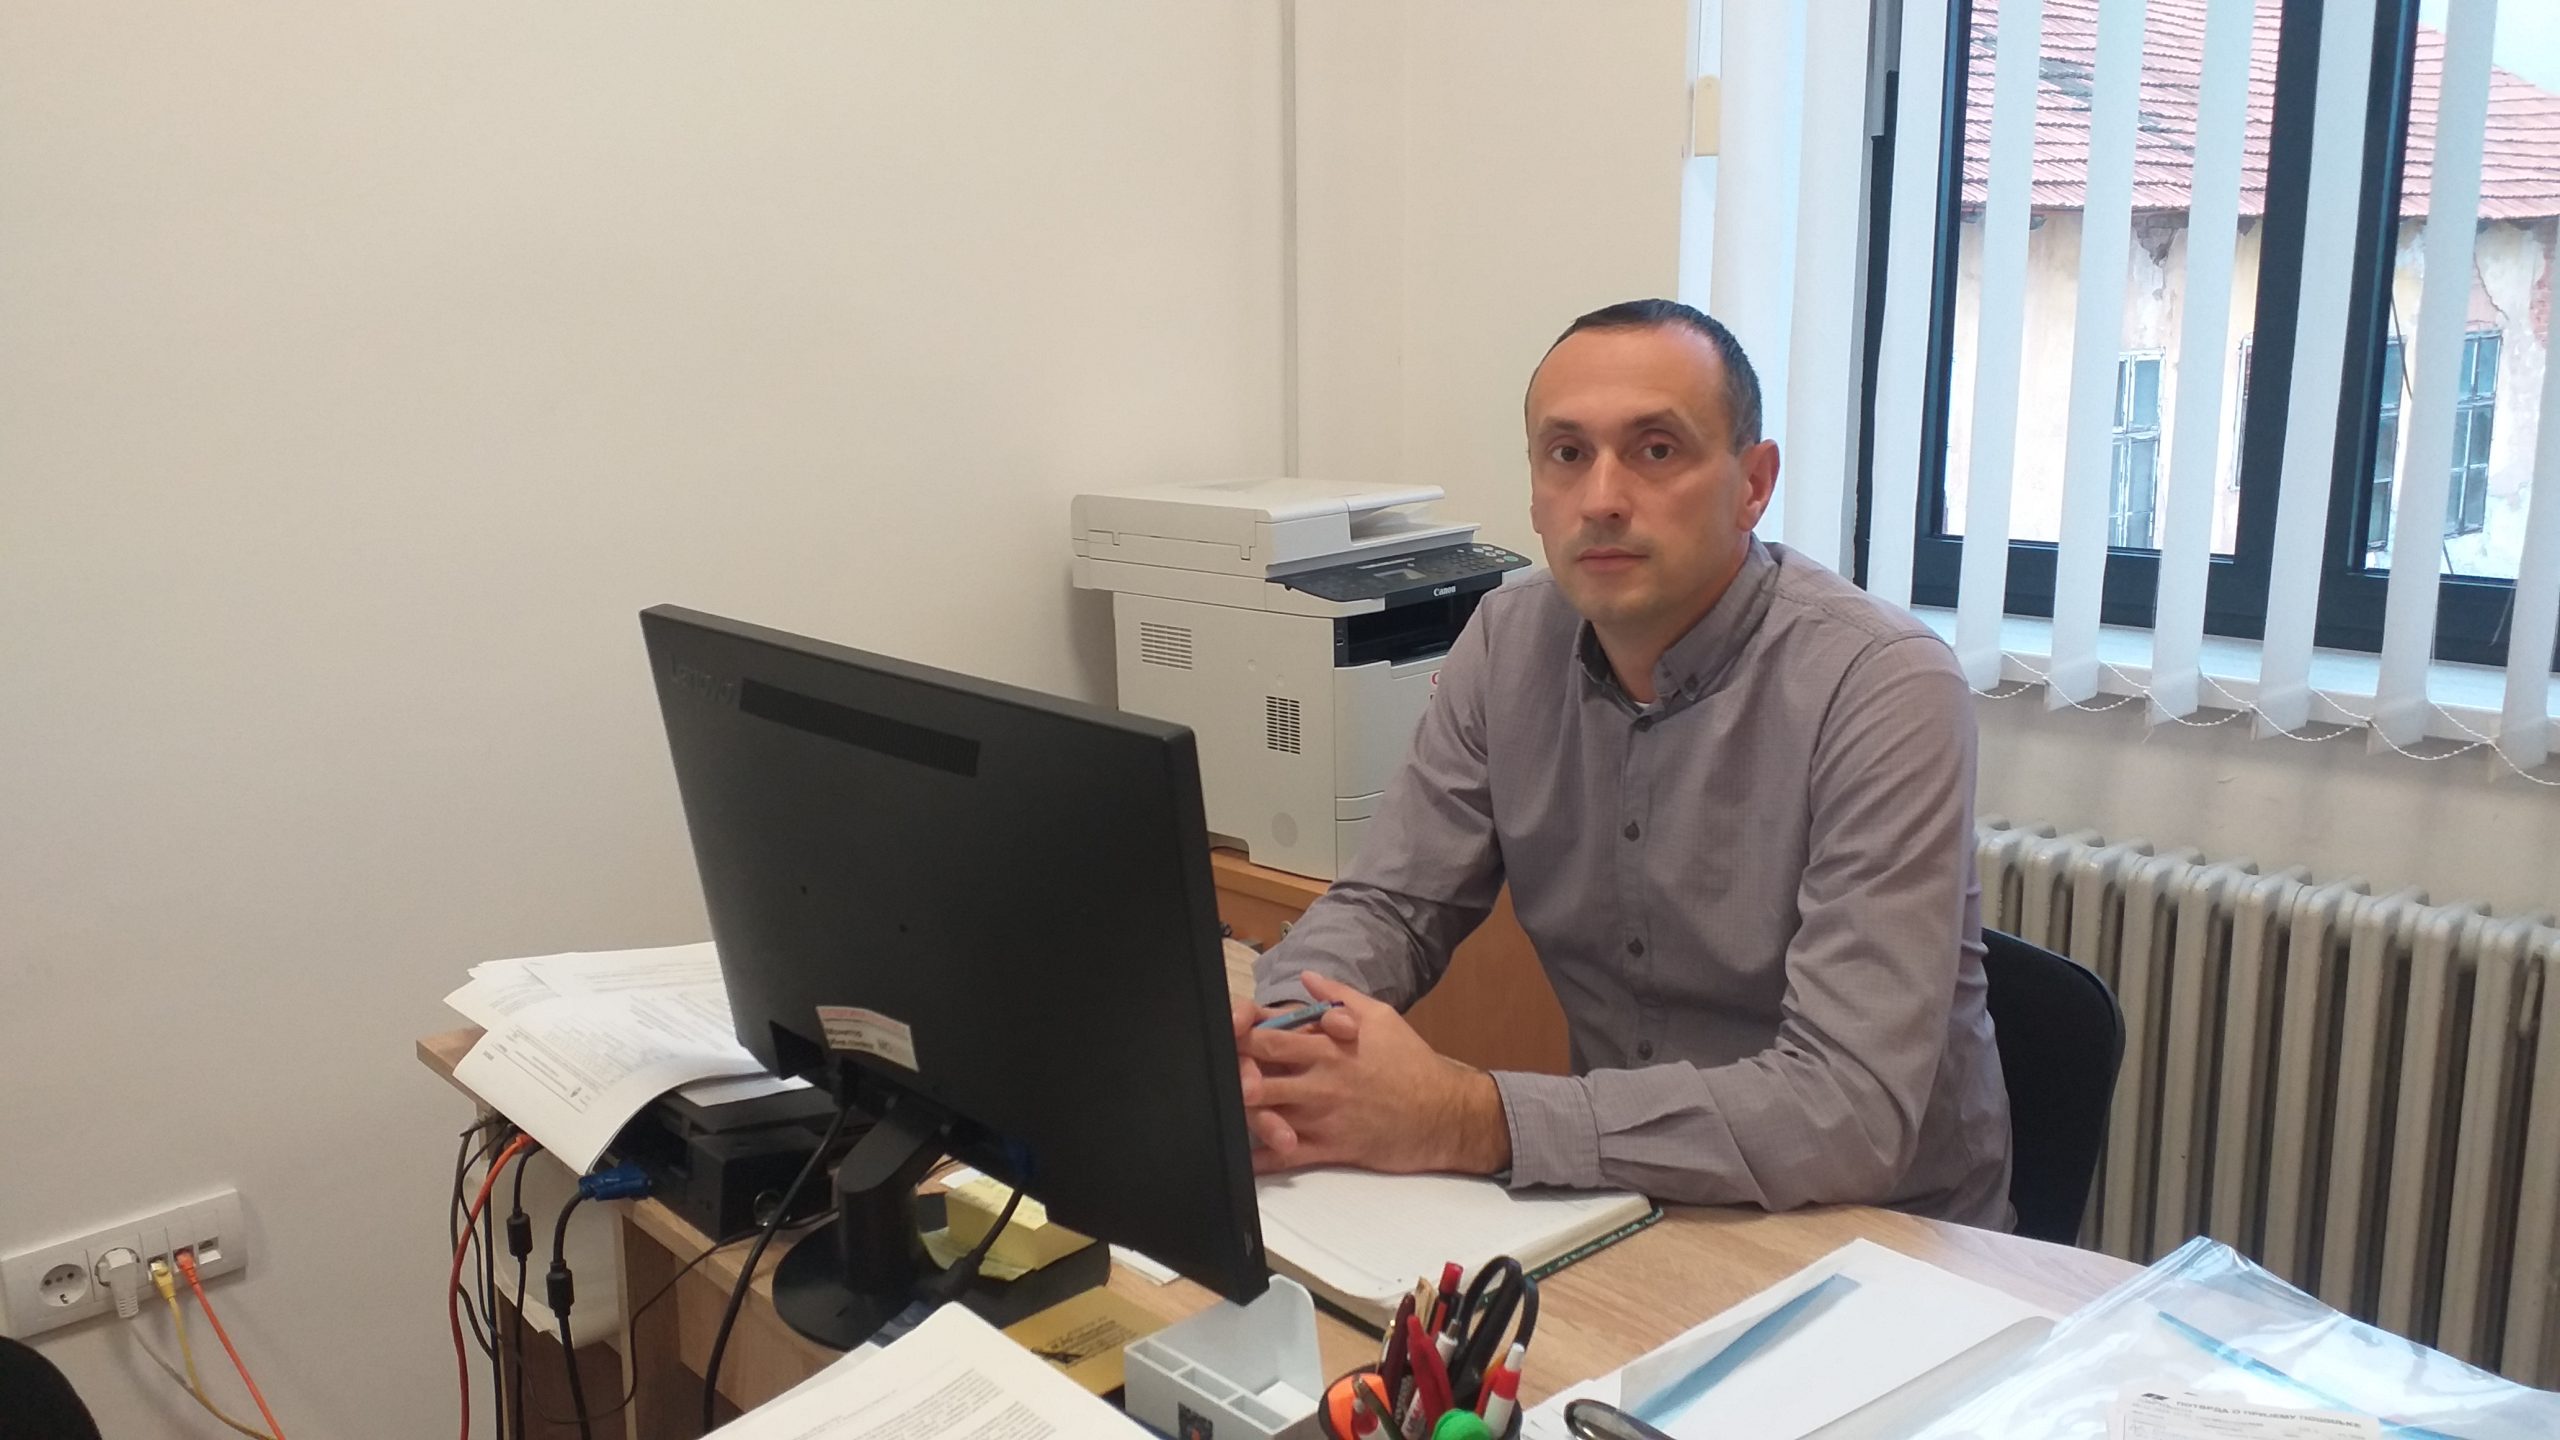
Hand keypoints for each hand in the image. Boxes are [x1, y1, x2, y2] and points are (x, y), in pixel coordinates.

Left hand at [1239, 972, 1511, 1176]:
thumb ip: (1339, 995)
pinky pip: (1287, 1155)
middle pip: (1257, 1073)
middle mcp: (1321, 1080)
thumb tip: (1307, 977)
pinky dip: (1261, 1156)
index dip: (1239, 1034)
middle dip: (1232, 1072)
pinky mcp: (1332, 1147)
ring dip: (1241, 1111)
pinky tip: (1244, 1154)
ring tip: (1223, 1107)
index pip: (1269, 1035)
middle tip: (1218, 1071)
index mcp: (1328, 1046)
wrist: (1444, 1113)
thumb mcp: (1381, 1017)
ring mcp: (1324, 1116)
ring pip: (1266, 1114)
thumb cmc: (1411, 1063)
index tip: (1225, 1033)